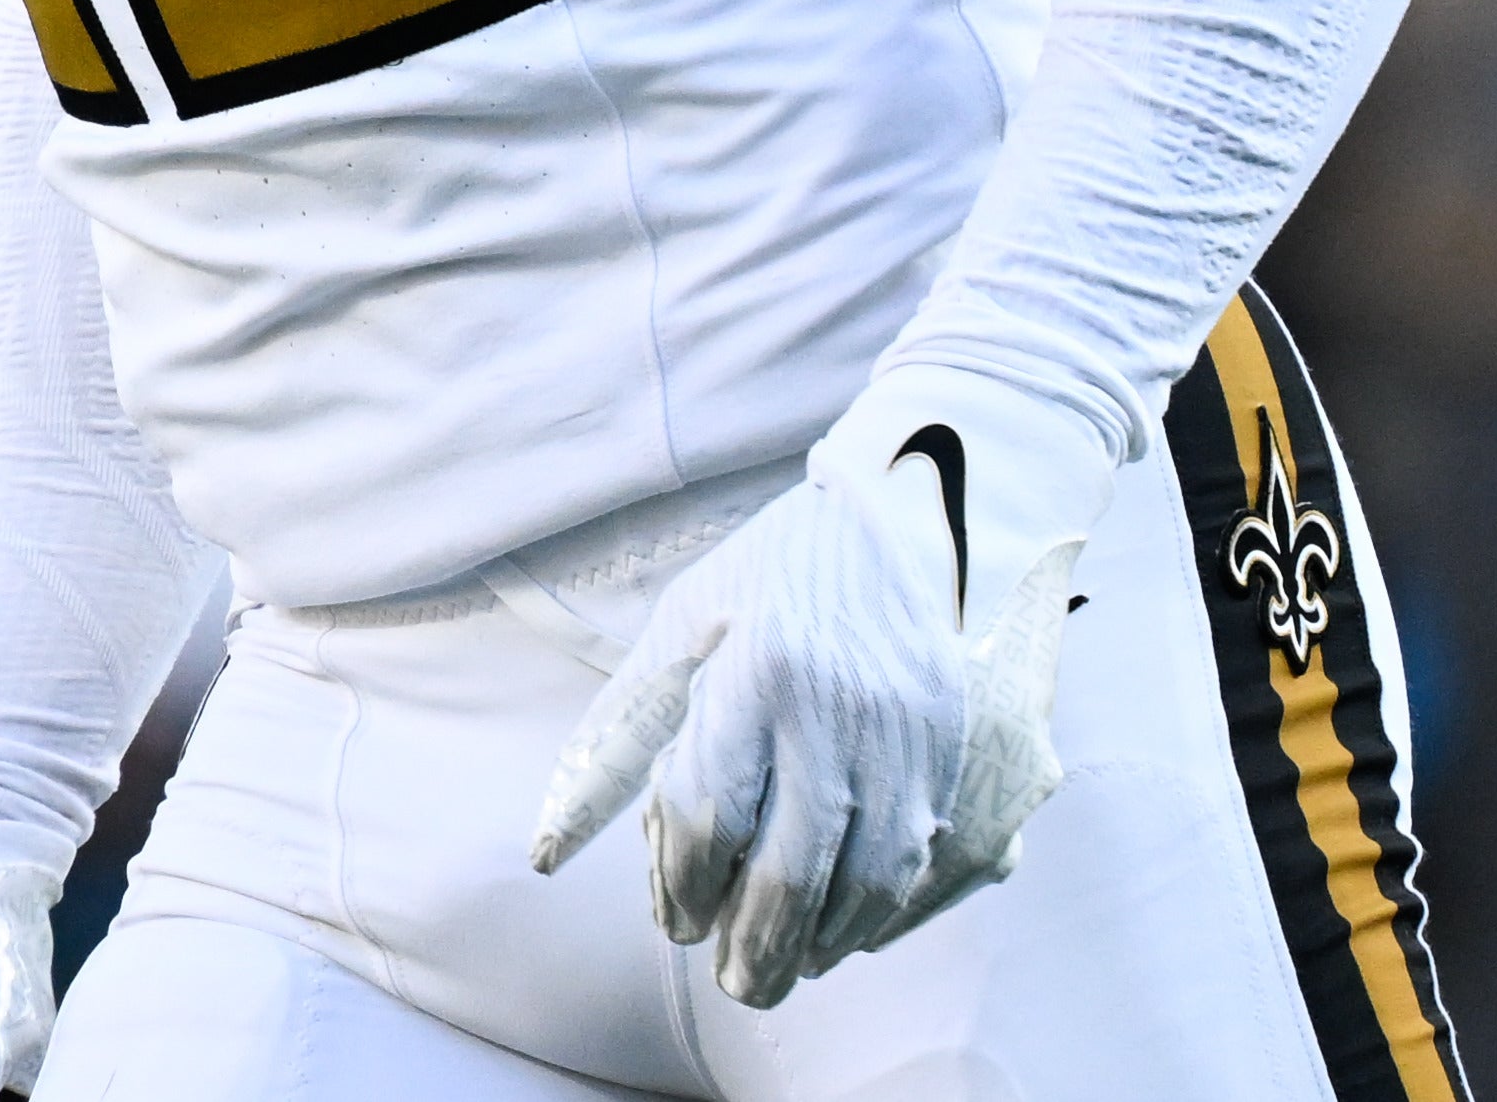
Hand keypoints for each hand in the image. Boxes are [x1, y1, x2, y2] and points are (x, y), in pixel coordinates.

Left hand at [527, 464, 1075, 1008]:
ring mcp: (900, 733)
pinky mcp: (945, 745)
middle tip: (732, 980)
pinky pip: (916, 858)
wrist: (894, 515)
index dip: (683, 886)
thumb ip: (618, 738)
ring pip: (862, 880)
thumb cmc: (768, 576)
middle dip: (752, 948)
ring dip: (818, 943)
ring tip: (785, 964)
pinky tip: (842, 926)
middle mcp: (831, 710)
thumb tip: (552, 844)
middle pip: (789, 869)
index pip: (711, 816)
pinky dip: (877, 913)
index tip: (675, 917)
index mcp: (754, 674)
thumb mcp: (680, 631)